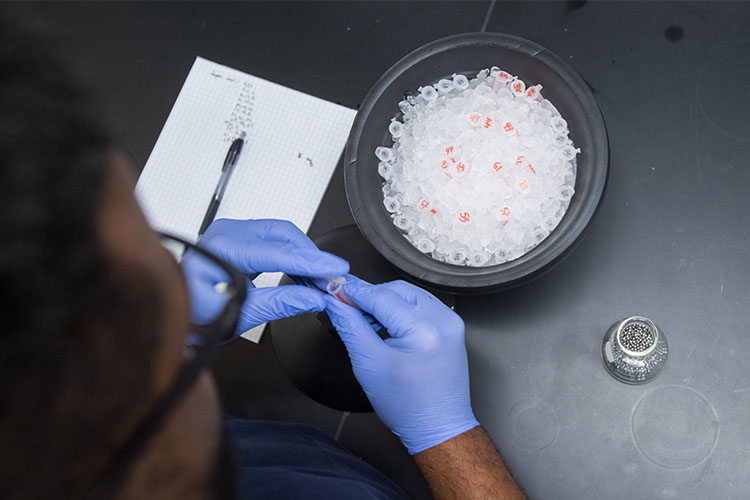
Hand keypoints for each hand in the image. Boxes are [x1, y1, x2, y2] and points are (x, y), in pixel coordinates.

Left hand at [182, 219, 348, 336]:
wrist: (171, 313)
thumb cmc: (193, 315)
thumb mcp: (240, 315)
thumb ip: (280, 304)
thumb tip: (313, 298)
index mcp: (224, 249)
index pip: (281, 252)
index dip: (314, 262)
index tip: (337, 270)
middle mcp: (227, 233)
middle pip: (285, 236)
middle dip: (312, 257)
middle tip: (333, 279)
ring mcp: (231, 233)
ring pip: (281, 235)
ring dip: (304, 255)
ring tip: (321, 278)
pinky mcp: (236, 238)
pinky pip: (272, 239)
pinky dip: (291, 254)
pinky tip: (303, 271)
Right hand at [324, 277, 477, 453]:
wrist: (437, 426)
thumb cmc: (408, 406)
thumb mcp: (369, 365)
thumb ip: (350, 327)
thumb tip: (337, 304)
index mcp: (424, 331)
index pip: (381, 297)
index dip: (354, 291)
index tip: (335, 287)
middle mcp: (443, 321)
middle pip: (396, 290)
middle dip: (369, 296)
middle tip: (347, 306)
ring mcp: (450, 322)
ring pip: (408, 295)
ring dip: (384, 302)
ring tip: (365, 321)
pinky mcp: (451, 326)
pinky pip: (420, 305)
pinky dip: (399, 309)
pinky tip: (385, 324)